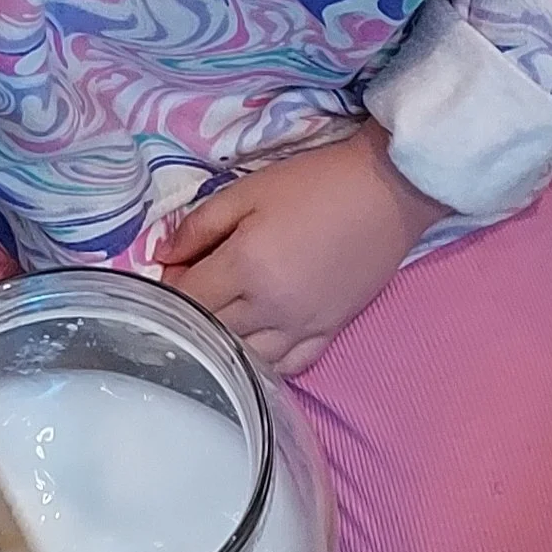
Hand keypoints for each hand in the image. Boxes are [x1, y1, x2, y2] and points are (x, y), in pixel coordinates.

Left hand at [158, 124, 444, 377]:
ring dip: (222, 345)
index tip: (172, 272)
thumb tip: (163, 257)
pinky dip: (264, 363)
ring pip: (244, 359)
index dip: (169, 288)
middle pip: (209, 332)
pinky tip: (255, 347)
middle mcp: (271, 308)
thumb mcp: (247, 191)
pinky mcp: (329, 333)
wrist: (388, 191)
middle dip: (189, 315)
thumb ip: (199, 226)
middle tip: (190, 292)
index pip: (186, 298)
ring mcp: (302, 327)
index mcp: (246, 267)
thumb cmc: (315, 183)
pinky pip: (288, 368)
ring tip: (220, 320)